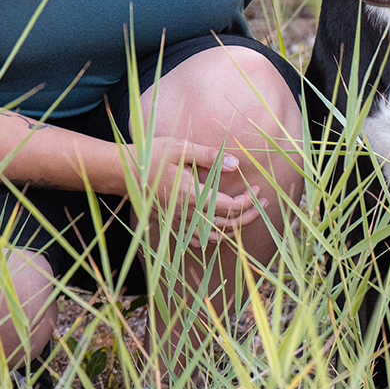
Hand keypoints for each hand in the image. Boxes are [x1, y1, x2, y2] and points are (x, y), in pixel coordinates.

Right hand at [124, 137, 260, 248]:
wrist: (125, 173)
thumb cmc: (153, 156)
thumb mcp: (181, 148)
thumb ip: (209, 157)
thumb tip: (235, 164)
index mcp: (192, 195)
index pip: (230, 207)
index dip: (248, 201)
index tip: (257, 189)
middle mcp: (188, 214)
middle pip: (227, 224)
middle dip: (250, 216)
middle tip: (264, 204)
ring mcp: (180, 222)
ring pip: (215, 235)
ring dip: (236, 228)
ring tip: (250, 215)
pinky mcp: (173, 225)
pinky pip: (198, 240)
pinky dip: (214, 237)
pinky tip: (222, 229)